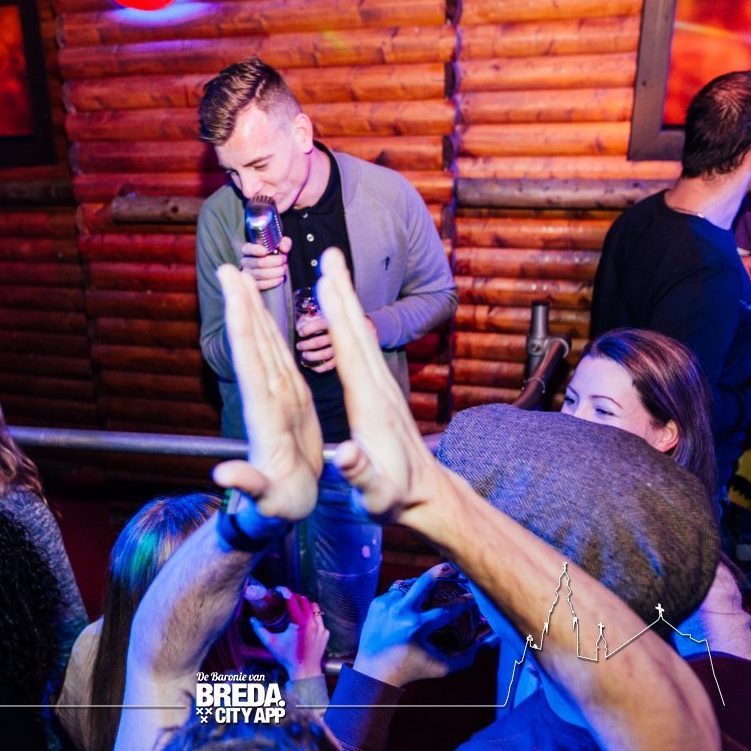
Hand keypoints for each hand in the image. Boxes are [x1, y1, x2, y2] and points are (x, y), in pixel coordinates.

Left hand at [212, 264, 321, 522]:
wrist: (281, 511)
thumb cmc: (275, 508)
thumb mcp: (265, 500)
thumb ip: (247, 484)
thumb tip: (223, 475)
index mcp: (264, 417)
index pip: (251, 364)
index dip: (244, 327)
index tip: (234, 293)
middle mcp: (266, 401)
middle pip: (253, 345)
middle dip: (241, 306)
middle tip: (228, 267)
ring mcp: (276, 398)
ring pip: (263, 346)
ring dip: (251, 311)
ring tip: (241, 277)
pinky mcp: (288, 401)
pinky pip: (278, 358)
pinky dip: (270, 332)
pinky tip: (265, 311)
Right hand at [239, 236, 291, 291]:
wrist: (276, 267)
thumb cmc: (275, 254)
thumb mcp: (281, 245)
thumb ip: (284, 242)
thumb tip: (283, 248)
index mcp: (249, 249)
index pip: (248, 249)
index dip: (256, 250)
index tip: (265, 251)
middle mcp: (246, 261)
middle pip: (259, 262)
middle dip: (275, 261)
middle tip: (284, 260)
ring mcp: (248, 274)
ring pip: (262, 274)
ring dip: (276, 271)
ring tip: (283, 269)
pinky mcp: (253, 284)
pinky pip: (262, 284)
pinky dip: (273, 281)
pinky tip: (280, 278)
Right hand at [251, 588, 328, 680]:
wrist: (305, 670)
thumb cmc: (287, 658)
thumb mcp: (271, 643)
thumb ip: (260, 630)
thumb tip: (252, 620)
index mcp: (298, 623)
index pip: (291, 600)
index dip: (284, 591)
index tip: (279, 589)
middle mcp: (311, 623)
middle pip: (304, 600)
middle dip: (294, 596)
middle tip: (286, 598)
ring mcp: (320, 628)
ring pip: (314, 607)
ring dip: (305, 605)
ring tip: (298, 608)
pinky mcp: (325, 633)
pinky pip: (320, 619)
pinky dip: (312, 618)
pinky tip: (305, 623)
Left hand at [295, 314, 335, 371]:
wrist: (350, 333)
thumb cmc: (332, 325)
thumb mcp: (323, 318)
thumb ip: (311, 320)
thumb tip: (299, 327)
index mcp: (333, 324)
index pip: (318, 325)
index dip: (307, 329)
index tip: (300, 332)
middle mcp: (337, 336)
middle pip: (318, 342)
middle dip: (305, 345)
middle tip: (299, 346)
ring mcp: (339, 348)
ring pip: (323, 354)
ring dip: (311, 356)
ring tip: (304, 355)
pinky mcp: (340, 358)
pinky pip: (329, 365)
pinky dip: (319, 367)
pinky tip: (313, 366)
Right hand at [315, 248, 441, 522]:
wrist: (426, 498)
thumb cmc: (393, 498)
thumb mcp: (374, 493)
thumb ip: (360, 473)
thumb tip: (346, 454)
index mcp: (370, 406)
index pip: (350, 352)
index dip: (337, 316)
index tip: (325, 283)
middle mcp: (379, 388)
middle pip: (357, 329)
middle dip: (342, 291)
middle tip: (331, 253)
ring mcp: (383, 387)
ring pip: (361, 333)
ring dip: (346, 298)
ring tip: (333, 269)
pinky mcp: (382, 391)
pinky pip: (363, 346)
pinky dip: (351, 321)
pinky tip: (345, 310)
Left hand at [353, 565, 479, 687]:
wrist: (374, 671)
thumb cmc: (410, 669)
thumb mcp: (440, 668)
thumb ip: (466, 658)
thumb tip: (486, 642)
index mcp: (417, 627)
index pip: (447, 610)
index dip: (463, 603)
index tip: (473, 596)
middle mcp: (401, 612)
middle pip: (424, 582)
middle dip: (441, 571)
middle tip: (454, 566)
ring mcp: (387, 605)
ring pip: (410, 586)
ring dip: (422, 586)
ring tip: (434, 585)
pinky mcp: (377, 603)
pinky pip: (397, 593)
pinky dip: (406, 597)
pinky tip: (412, 602)